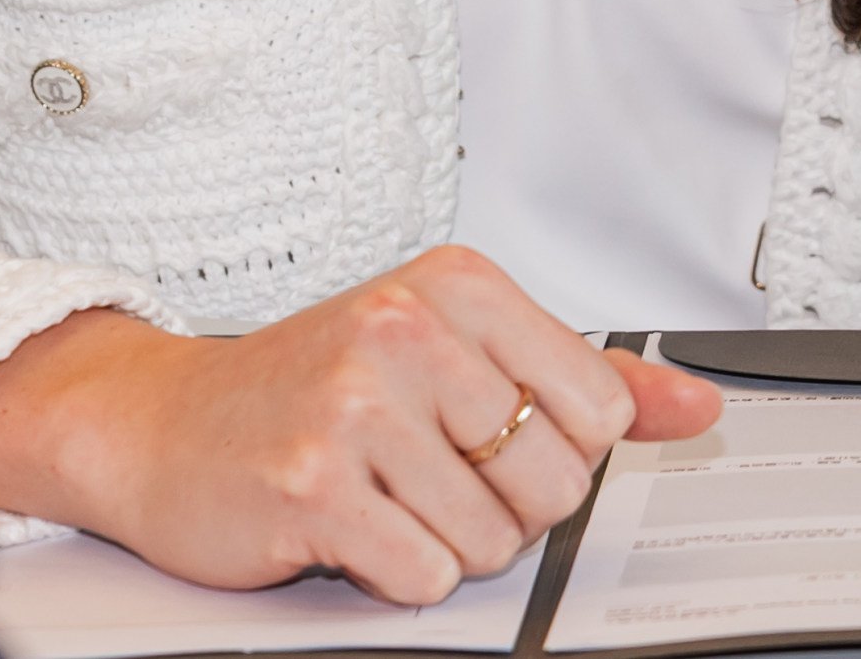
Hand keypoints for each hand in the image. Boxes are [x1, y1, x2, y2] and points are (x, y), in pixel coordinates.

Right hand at [0, 244, 721, 604]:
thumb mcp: (453, 353)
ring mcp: (354, 406)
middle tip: (425, 471)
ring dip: (443, 541)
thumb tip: (697, 406)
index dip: (553, 448)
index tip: (488, 431)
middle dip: (501, 505)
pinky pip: (423, 575)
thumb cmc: (312, 387)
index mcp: (455, 285)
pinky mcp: (312, 486)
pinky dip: (393, 572)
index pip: (599, 407)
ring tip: (383, 494)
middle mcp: (405, 329)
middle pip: (552, 482)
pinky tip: (351, 526)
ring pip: (491, 539)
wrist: (163, 425)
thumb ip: (580, 380)